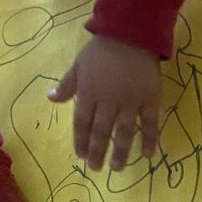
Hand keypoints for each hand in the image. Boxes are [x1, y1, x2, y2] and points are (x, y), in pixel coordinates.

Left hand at [48, 35, 161, 170]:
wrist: (131, 33)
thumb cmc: (102, 49)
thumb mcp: (78, 64)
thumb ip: (67, 84)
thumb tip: (51, 98)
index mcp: (89, 93)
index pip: (82, 123)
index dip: (81, 140)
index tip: (81, 155)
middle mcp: (108, 102)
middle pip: (101, 132)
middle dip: (97, 152)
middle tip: (96, 168)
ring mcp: (131, 102)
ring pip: (124, 132)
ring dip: (121, 152)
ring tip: (118, 167)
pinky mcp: (150, 99)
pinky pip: (150, 123)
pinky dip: (150, 139)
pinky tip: (148, 154)